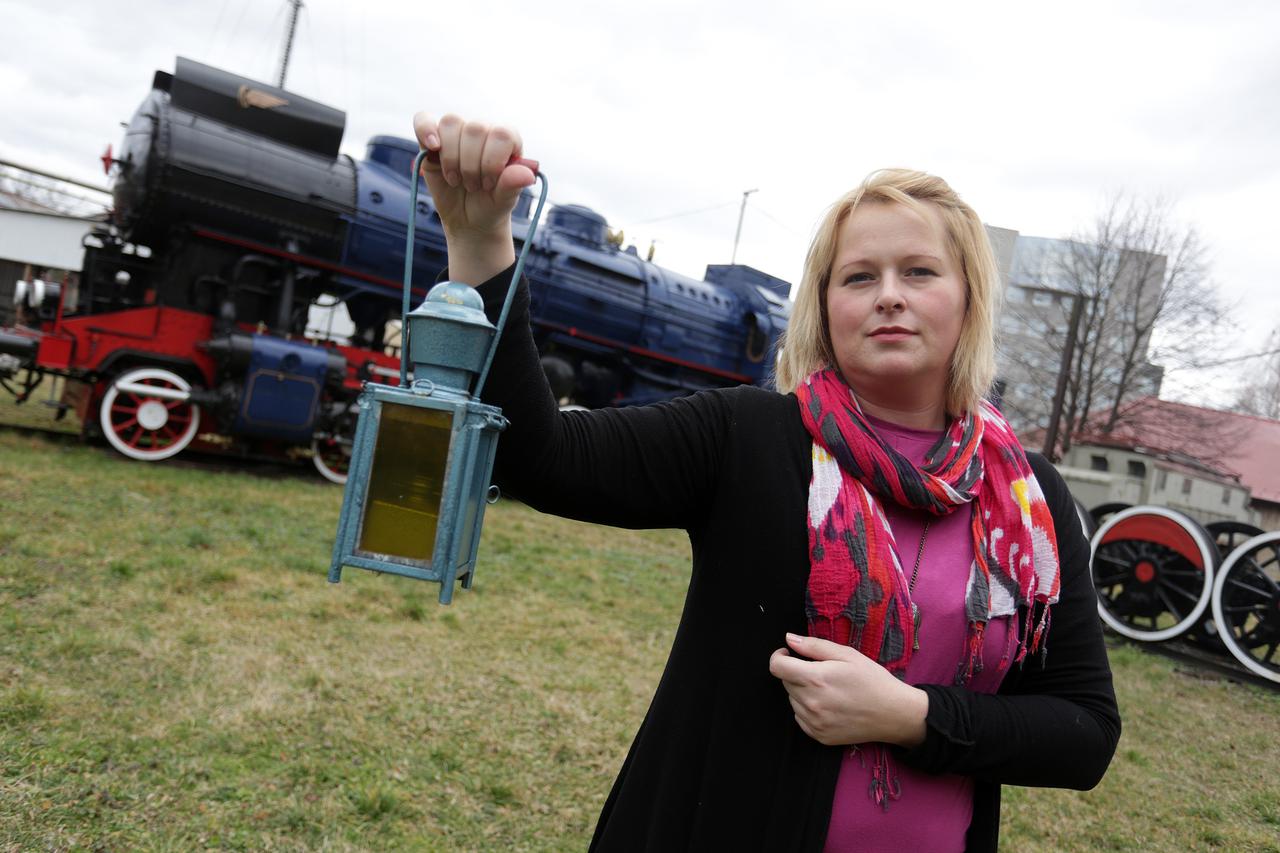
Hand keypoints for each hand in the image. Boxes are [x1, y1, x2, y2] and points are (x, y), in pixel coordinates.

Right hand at [412, 112, 535, 283]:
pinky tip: (433, 146)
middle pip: (475, 129)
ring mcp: (457, 134)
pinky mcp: (432, 142)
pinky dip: (425, 130)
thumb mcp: (504, 201)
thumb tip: (527, 175)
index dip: (492, 160)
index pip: (502, 134)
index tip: (489, 184)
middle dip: (471, 165)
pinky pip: (424, 120)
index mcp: (507, 141)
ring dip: (452, 157)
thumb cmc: (491, 206)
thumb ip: (512, 185)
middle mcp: (484, 132)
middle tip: (473, 187)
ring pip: (451, 124)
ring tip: (456, 180)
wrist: (470, 221)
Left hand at [768, 633, 927, 746]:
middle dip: (796, 673)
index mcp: (815, 678)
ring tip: (828, 689)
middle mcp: (810, 702)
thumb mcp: (847, 655)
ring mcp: (814, 722)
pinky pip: (800, 717)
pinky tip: (829, 705)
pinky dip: (808, 709)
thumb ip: (814, 646)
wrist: (894, 714)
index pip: (776, 667)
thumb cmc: (873, 679)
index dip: (779, 656)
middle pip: (785, 682)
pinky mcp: (819, 736)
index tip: (790, 654)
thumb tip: (789, 639)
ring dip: (802, 691)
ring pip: (793, 700)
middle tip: (821, 672)